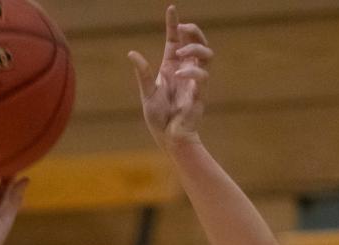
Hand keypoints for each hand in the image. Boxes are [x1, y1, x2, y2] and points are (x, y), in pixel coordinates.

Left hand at [129, 4, 211, 146]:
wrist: (168, 137)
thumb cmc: (158, 118)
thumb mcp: (147, 92)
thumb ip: (143, 73)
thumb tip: (131, 53)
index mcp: (171, 67)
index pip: (175, 40)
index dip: (174, 24)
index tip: (171, 9)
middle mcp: (184, 70)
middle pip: (196, 42)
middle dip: (192, 31)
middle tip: (183, 29)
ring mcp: (194, 81)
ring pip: (206, 54)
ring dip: (195, 48)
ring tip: (181, 54)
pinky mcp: (200, 93)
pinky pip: (203, 76)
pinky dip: (192, 71)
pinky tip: (180, 74)